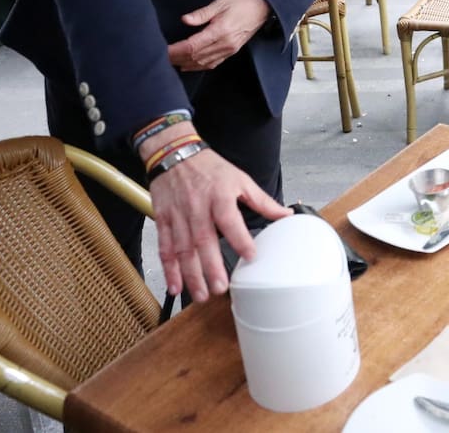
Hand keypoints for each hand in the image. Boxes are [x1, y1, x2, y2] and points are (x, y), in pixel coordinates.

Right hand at [147, 135, 290, 300]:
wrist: (174, 153)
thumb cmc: (210, 168)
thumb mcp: (240, 179)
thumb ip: (262, 201)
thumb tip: (285, 214)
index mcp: (219, 196)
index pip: (230, 221)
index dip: (240, 239)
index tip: (250, 256)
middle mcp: (197, 208)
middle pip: (203, 241)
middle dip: (210, 267)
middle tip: (220, 288)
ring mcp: (177, 216)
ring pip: (182, 249)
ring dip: (190, 275)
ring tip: (201, 294)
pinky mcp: (163, 220)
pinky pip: (165, 248)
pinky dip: (168, 269)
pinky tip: (174, 286)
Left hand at [167, 0, 270, 70]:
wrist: (261, 9)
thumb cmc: (241, 3)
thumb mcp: (220, 3)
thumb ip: (201, 14)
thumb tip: (185, 20)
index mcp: (220, 31)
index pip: (192, 46)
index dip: (176, 50)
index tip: (164, 50)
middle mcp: (224, 44)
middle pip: (195, 57)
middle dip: (177, 58)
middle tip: (162, 57)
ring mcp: (229, 50)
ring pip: (202, 63)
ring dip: (186, 64)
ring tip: (171, 62)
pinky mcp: (231, 52)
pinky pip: (212, 63)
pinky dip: (198, 67)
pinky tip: (188, 66)